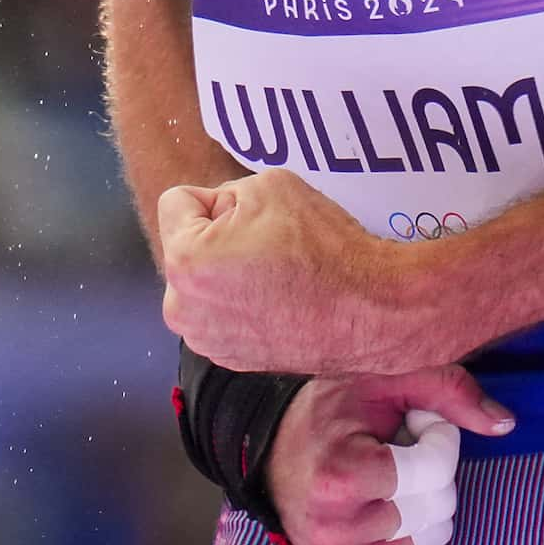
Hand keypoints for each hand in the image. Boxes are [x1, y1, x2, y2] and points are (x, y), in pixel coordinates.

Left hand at [159, 169, 424, 373]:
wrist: (366, 310)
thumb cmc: (321, 246)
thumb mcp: (269, 185)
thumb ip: (226, 192)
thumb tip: (218, 213)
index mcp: (184, 262)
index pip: (177, 202)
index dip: (217, 197)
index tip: (253, 215)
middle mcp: (182, 309)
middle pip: (187, 244)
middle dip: (218, 236)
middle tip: (266, 242)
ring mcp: (205, 340)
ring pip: (204, 279)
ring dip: (227, 270)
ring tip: (275, 272)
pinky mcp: (229, 359)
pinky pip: (222, 311)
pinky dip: (242, 301)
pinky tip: (279, 298)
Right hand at [264, 363, 513, 544]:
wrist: (269, 451)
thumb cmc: (330, 411)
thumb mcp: (384, 383)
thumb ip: (447, 393)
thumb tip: (506, 423)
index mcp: (343, 475)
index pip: (438, 468)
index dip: (437, 436)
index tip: (411, 422)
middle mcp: (337, 527)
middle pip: (440, 505)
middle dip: (432, 470)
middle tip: (396, 448)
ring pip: (431, 535)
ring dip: (421, 500)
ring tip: (385, 475)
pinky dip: (404, 527)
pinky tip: (375, 502)